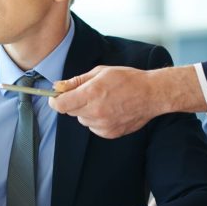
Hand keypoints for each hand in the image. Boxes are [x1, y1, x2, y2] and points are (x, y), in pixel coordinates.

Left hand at [50, 65, 201, 138]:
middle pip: (70, 112)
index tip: (55, 96)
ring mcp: (103, 125)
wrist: (151, 94)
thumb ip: (77, 81)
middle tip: (87, 93)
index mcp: (91, 94)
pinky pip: (94, 127)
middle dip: (73, 102)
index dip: (55, 100)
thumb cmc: (128, 80)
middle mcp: (95, 112)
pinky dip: (97, 120)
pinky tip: (109, 110)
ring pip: (82, 119)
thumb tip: (59, 86)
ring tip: (103, 101)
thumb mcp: (100, 72)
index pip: (61, 105)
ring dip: (86, 111)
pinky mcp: (110, 133)